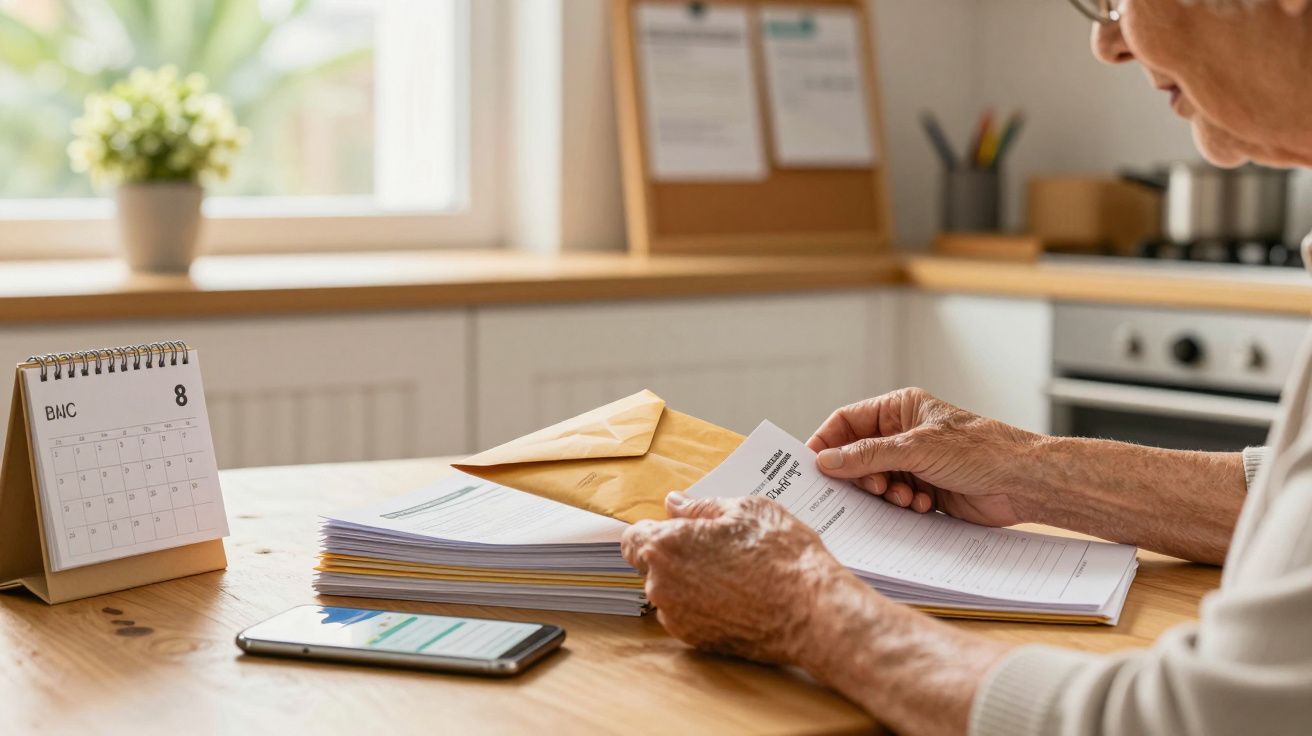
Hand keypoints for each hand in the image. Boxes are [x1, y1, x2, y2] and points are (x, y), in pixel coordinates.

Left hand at [620, 492, 869, 667]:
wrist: (812, 611)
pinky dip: (703, 606)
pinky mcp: (695, 641)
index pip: (633, 538)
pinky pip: (688, 615)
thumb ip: (700, 507)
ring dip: (689, 583)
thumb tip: (674, 504)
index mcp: (666, 546)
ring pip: (671, 592)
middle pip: (651, 566)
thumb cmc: (782, 555)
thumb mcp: (746, 510)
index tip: (677, 531)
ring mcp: (677, 617)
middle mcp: (661, 585)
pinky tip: (736, 596)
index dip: (655, 532)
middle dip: (675, 556)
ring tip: (733, 574)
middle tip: (716, 549)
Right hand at [806, 388, 1042, 527]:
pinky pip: (894, 500)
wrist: (1024, 482)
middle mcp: (903, 435)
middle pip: (857, 456)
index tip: (810, 466)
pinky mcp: (925, 490)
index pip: (847, 422)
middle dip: (859, 476)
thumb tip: (826, 461)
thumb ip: (868, 455)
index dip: (826, 443)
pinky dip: (902, 506)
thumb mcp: (917, 448)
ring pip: (874, 481)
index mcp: (899, 409)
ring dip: (884, 494)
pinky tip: (922, 506)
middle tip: (868, 489)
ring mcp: (913, 463)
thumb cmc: (980, 450)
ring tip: (904, 498)